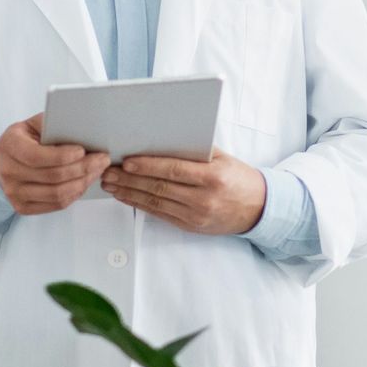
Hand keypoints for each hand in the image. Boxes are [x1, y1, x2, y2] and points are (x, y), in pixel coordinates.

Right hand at [0, 113, 109, 214]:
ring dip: (83, 182)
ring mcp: (14, 193)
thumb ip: (53, 124)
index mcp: (9, 146)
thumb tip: (83, 128)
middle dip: (82, 168)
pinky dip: (74, 194)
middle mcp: (8, 172)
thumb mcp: (34, 124)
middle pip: (52, 176)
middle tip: (102, 159)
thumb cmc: (25, 138)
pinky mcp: (22, 207)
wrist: (4, 160)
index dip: (63, 155)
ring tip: (97, 171)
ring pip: (57, 193)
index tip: (83, 150)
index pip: (37, 156)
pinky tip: (84, 182)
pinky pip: (56, 204)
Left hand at [101, 149, 266, 235]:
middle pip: (160, 188)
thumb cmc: (239, 178)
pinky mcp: (191, 225)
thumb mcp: (222, 158)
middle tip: (109, 172)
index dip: (148, 166)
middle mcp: (204, 198)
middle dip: (130, 180)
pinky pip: (160, 214)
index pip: (174, 170)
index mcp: (213, 177)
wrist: (258, 208)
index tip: (128, 162)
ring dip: (129, 193)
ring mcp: (196, 215)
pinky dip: (140, 205)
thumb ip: (194, 151)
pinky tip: (127, 197)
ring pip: (156, 203)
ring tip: (111, 184)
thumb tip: (161, 141)